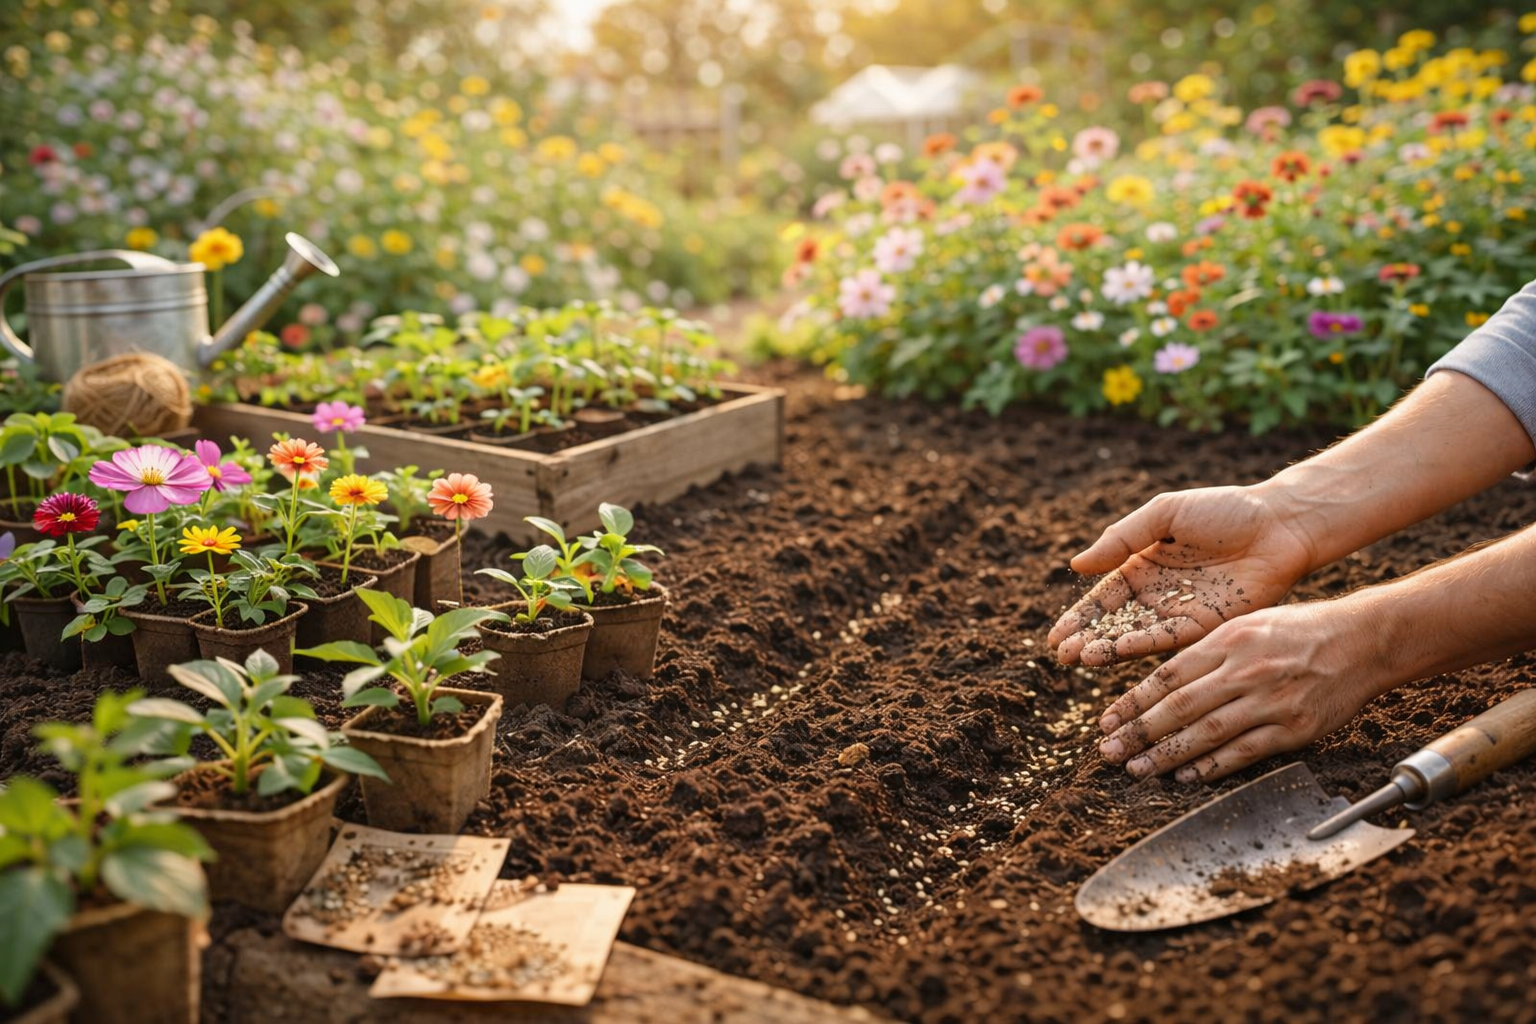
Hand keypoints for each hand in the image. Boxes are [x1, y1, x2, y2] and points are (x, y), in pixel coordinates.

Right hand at [1049, 485, 1314, 665]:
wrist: (1281, 524)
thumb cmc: (1225, 510)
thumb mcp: (1165, 514)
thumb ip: (1122, 538)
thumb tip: (1077, 566)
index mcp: (1144, 566)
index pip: (1104, 599)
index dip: (1079, 618)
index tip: (1055, 636)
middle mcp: (1159, 596)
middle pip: (1115, 624)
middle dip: (1087, 640)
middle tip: (1062, 655)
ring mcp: (1182, 613)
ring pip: (1137, 636)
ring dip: (1109, 649)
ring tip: (1081, 657)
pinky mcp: (1209, 627)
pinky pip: (1169, 640)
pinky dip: (1142, 647)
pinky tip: (1117, 650)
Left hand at [1094, 601, 1384, 781]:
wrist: (1364, 640)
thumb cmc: (1301, 629)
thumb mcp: (1247, 623)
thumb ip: (1206, 651)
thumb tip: (1163, 682)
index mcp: (1228, 640)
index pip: (1166, 676)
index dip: (1132, 702)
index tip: (1106, 721)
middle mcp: (1245, 670)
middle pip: (1179, 707)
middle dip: (1138, 733)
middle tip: (1109, 752)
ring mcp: (1270, 701)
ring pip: (1206, 734)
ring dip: (1167, 756)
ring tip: (1137, 769)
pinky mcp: (1294, 727)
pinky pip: (1244, 752)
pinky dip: (1212, 767)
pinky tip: (1187, 776)